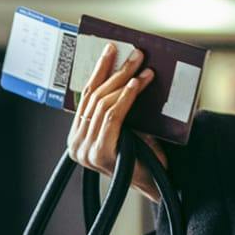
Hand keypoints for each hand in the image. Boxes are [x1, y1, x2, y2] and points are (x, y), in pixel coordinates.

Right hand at [66, 42, 171, 202]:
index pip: (86, 96)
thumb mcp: (129, 125)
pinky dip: (125, 98)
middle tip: (134, 54)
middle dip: (116, 71)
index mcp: (78, 136)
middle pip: (95, 97)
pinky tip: (136, 85)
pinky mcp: (100, 154)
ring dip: (125, 82)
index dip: (99, 71)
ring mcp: (86, 150)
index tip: (110, 49)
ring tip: (143, 68)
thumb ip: (122, 106)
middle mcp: (77, 144)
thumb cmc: (146, 154)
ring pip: (103, 105)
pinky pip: (112, 118)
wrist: (158, 184)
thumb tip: (131, 70)